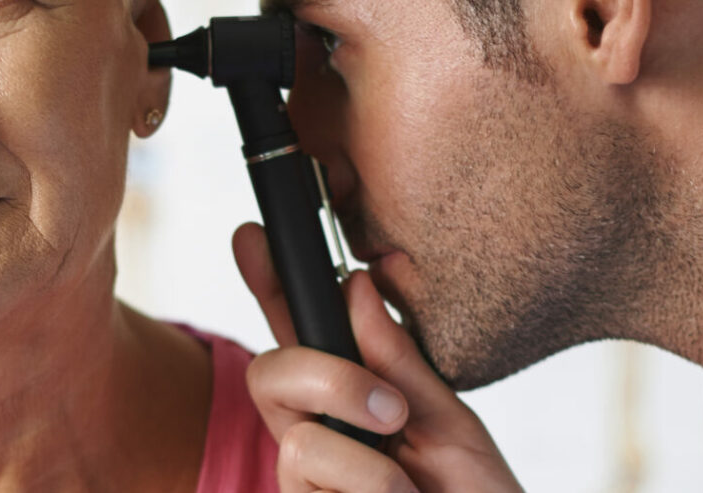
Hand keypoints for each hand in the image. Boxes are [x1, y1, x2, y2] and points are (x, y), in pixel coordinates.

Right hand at [233, 222, 523, 492]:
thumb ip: (400, 361)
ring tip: (410, 490)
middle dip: (326, 377)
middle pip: (270, 373)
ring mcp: (303, 482)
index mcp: (349, 398)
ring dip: (367, 461)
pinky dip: (374, 488)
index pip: (298, 333)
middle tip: (392, 413)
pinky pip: (312, 470)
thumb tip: (358, 283)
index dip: (270, 283)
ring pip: (298, 437)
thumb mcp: (450, 424)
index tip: (253, 235)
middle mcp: (315, 435)